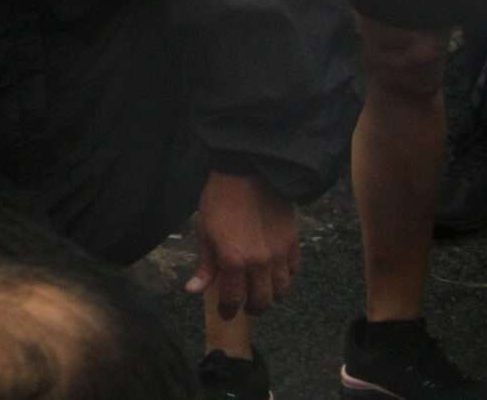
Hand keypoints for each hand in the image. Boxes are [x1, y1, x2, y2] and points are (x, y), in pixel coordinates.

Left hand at [188, 172, 299, 320]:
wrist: (249, 173)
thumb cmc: (220, 200)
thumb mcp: (204, 231)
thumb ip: (205, 265)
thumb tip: (193, 290)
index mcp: (233, 261)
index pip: (233, 299)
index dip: (228, 310)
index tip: (226, 314)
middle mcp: (260, 264)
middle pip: (262, 301)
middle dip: (252, 308)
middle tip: (244, 305)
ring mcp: (280, 255)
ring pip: (282, 291)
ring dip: (271, 295)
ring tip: (261, 290)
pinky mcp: (293, 244)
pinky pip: (293, 271)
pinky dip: (285, 277)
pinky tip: (275, 272)